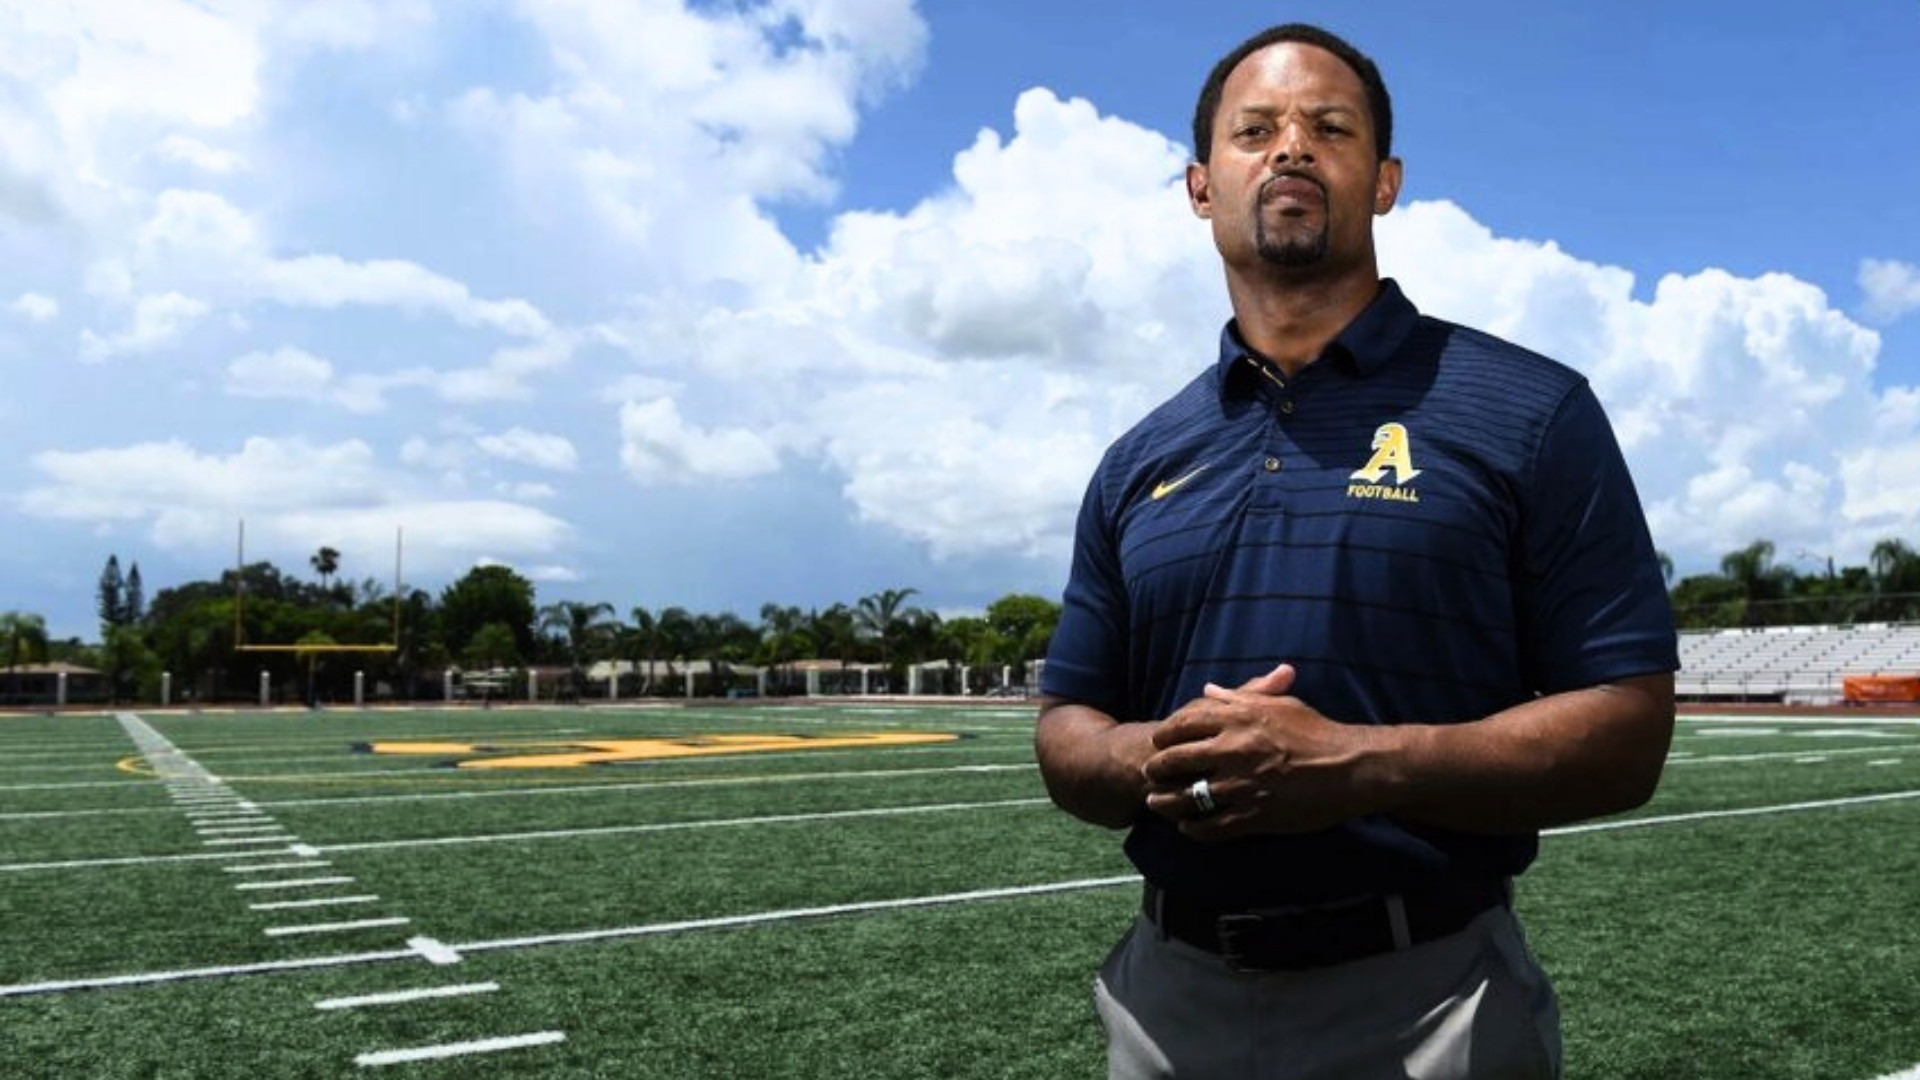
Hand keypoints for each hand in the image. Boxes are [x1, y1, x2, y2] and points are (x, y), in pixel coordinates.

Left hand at [1141, 664, 1377, 839]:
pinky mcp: (1253, 815)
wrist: (1350, 768)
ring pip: (1187, 796)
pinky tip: (1187, 827)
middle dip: (1158, 768)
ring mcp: (1241, 784)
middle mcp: (1233, 750)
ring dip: (1167, 802)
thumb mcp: (1279, 705)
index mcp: (1238, 719)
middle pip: (1176, 760)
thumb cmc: (1318, 732)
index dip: (1164, 734)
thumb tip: (1208, 690)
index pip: (1183, 724)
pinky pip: (1211, 825)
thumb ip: (1239, 696)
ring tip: (1157, 803)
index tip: (1158, 742)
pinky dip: (1194, 828)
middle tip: (1150, 773)